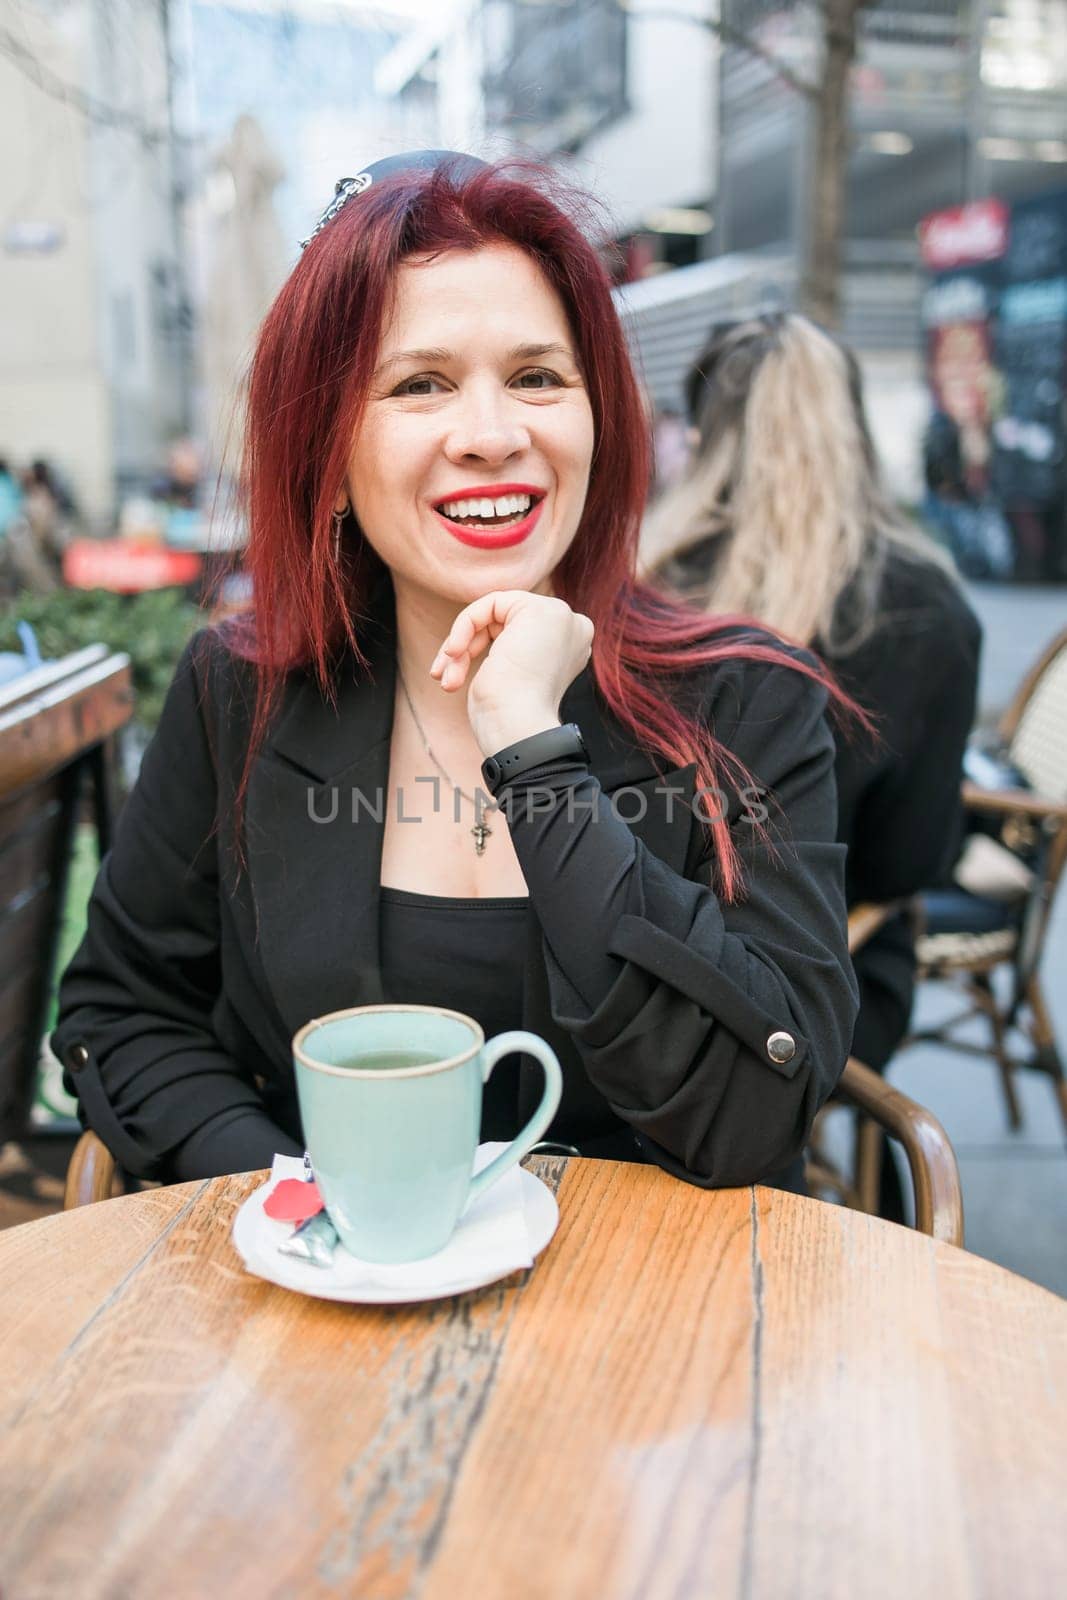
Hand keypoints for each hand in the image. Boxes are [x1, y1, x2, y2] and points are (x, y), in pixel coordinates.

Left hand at [430, 590, 594, 754]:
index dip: (479, 648)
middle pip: (501, 621)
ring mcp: (560, 617)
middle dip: (466, 647)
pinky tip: (453, 654)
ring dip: (461, 646)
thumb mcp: (507, 677)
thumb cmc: (507, 718)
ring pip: (492, 613)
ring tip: (446, 677)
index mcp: (569, 648)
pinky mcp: (542, 609)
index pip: (513, 631)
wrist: (519, 730)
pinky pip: (489, 604)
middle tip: (445, 678)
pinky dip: (464, 627)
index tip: (452, 678)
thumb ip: (508, 651)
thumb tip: (496, 644)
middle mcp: (572, 630)